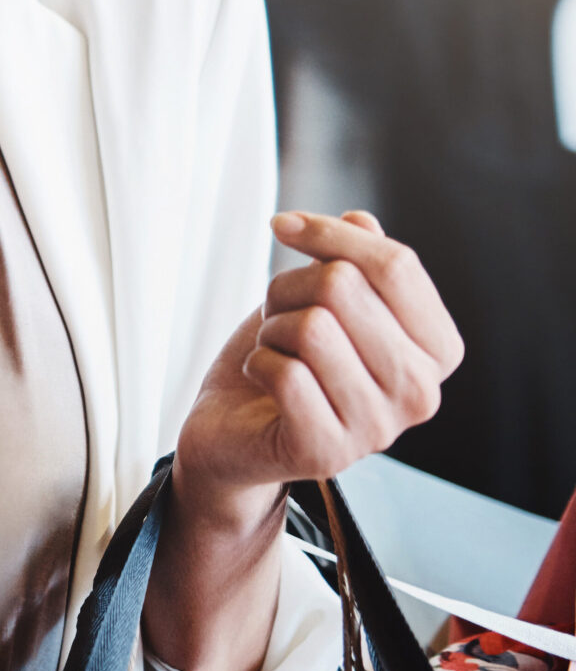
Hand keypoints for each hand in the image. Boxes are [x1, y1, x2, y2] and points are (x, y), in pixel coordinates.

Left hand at [174, 209, 463, 525]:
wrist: (233, 431)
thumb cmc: (287, 357)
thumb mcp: (320, 297)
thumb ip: (352, 259)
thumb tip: (361, 218)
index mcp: (437, 350)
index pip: (397, 265)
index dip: (330, 233)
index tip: (284, 225)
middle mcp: (422, 393)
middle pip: (344, 287)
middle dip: (290, 288)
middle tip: (281, 320)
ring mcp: (379, 429)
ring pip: (312, 327)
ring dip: (273, 329)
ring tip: (277, 354)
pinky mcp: (328, 451)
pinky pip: (283, 371)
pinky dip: (258, 363)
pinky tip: (265, 384)